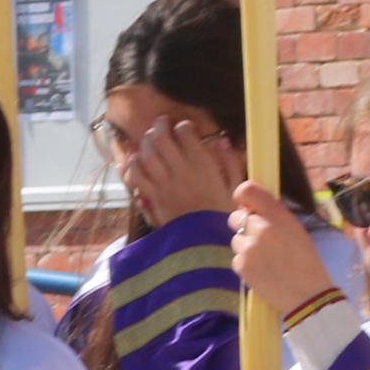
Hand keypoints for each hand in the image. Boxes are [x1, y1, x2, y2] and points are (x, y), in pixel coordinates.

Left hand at [126, 115, 241, 226]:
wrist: (206, 245)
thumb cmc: (224, 216)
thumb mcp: (235, 188)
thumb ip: (230, 162)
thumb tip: (222, 140)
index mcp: (203, 166)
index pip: (185, 134)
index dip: (183, 127)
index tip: (185, 129)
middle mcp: (180, 171)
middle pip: (161, 139)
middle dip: (159, 127)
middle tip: (161, 123)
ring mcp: (164, 184)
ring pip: (146, 154)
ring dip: (145, 143)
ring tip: (149, 138)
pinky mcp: (153, 198)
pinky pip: (137, 176)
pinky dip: (133, 165)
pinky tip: (136, 160)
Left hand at [226, 181, 334, 320]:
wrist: (308, 295)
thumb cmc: (307, 262)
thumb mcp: (296, 230)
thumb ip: (274, 216)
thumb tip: (251, 209)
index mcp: (277, 215)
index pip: (247, 190)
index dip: (243, 196)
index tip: (246, 205)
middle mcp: (260, 228)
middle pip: (235, 217)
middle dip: (244, 226)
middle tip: (259, 239)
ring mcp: (247, 247)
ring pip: (236, 240)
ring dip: (246, 246)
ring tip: (266, 260)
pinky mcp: (240, 265)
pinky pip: (237, 258)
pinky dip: (246, 264)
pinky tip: (262, 271)